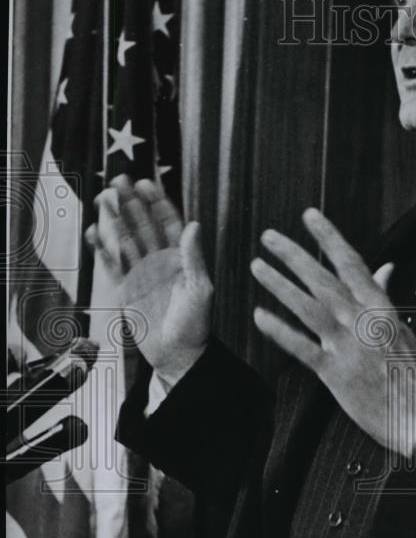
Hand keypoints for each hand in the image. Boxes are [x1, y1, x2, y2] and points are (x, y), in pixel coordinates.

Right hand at [85, 176, 212, 383]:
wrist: (179, 356)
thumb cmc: (196, 325)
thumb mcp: (200, 290)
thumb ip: (194, 258)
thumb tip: (194, 225)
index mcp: (181, 259)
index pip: (169, 224)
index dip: (158, 203)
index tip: (147, 184)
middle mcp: (160, 262)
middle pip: (143, 226)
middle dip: (132, 203)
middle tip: (119, 181)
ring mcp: (141, 274)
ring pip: (125, 240)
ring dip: (115, 220)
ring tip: (103, 198)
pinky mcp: (125, 289)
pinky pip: (112, 265)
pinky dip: (102, 250)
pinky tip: (94, 233)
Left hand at [250, 208, 415, 458]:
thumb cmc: (412, 374)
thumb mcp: (403, 328)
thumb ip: (385, 298)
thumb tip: (383, 268)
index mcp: (381, 307)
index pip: (351, 263)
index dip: (328, 237)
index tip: (309, 216)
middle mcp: (363, 321)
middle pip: (323, 280)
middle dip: (294, 255)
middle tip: (268, 237)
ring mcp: (348, 347)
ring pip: (308, 308)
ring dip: (280, 285)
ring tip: (257, 267)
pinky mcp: (335, 374)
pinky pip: (302, 348)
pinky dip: (280, 331)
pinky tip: (260, 316)